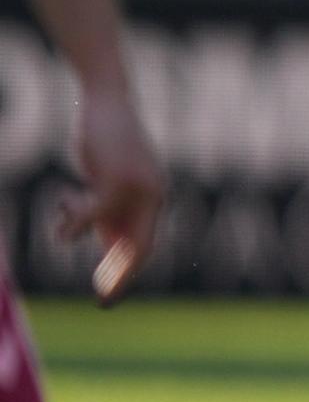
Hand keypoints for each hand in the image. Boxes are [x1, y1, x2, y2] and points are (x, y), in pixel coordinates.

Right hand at [61, 70, 161, 303]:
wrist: (108, 104)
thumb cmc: (106, 144)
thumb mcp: (108, 185)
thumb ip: (110, 215)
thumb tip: (109, 251)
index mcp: (152, 200)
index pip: (144, 247)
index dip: (126, 273)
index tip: (108, 295)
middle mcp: (153, 196)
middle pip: (141, 249)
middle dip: (119, 276)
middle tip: (103, 297)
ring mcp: (140, 189)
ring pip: (118, 234)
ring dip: (86, 241)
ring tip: (62, 232)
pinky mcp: (119, 179)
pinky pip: (95, 213)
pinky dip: (75, 222)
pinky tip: (61, 217)